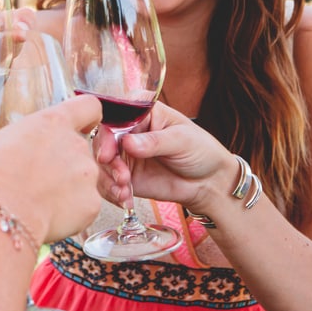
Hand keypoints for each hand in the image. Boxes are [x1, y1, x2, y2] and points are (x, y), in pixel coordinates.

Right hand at [0, 94, 101, 242]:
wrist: (1, 216)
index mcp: (54, 122)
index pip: (89, 106)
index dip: (85, 116)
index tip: (80, 124)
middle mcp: (77, 145)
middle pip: (80, 148)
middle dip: (63, 161)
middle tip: (36, 176)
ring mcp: (87, 175)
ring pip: (83, 179)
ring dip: (68, 186)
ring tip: (39, 199)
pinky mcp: (91, 204)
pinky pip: (85, 206)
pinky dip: (72, 212)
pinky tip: (47, 216)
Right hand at [96, 101, 234, 209]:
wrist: (209, 182)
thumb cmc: (201, 151)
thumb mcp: (182, 140)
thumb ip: (155, 141)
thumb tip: (128, 142)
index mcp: (142, 112)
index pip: (116, 115)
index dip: (108, 133)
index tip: (108, 152)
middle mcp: (128, 131)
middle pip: (103, 141)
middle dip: (107, 161)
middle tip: (121, 176)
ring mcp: (125, 154)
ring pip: (102, 164)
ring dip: (108, 179)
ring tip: (124, 190)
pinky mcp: (125, 176)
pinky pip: (108, 183)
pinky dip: (112, 192)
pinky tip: (125, 198)